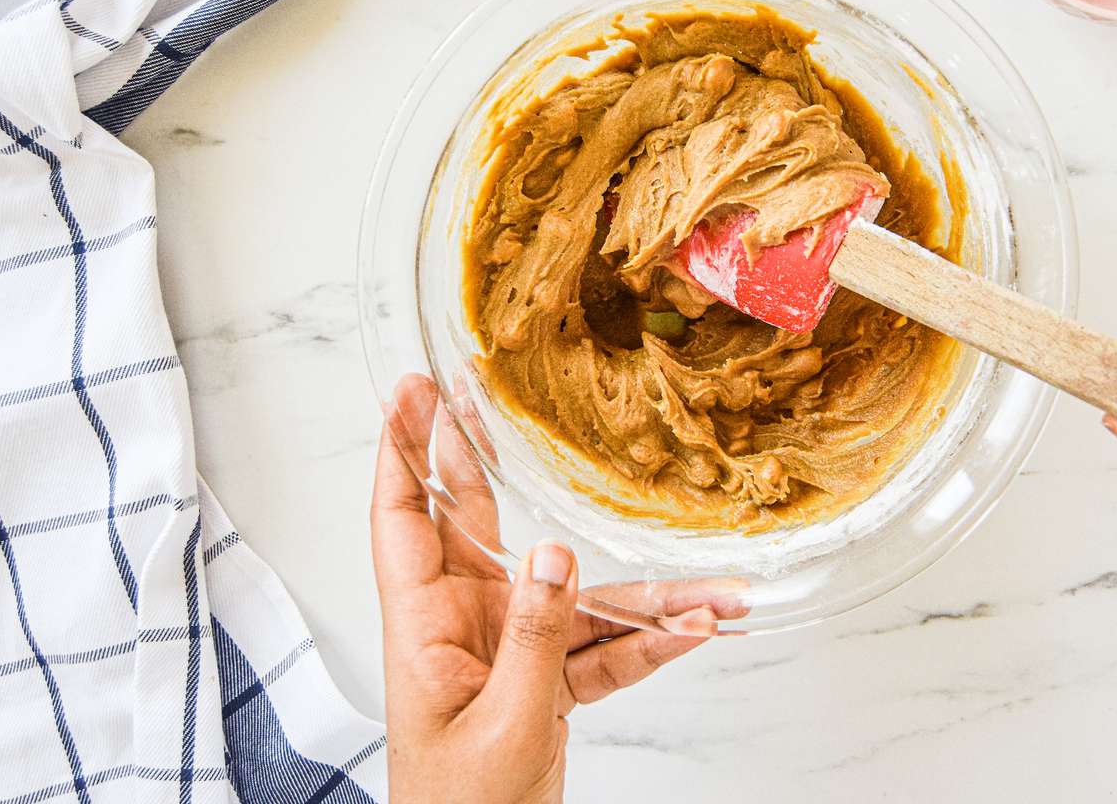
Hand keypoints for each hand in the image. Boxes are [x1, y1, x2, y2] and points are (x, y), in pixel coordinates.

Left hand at [372, 374, 735, 802]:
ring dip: (647, 599)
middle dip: (493, 461)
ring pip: (577, 599)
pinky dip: (652, 645)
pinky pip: (606, 649)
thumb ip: (534, 639)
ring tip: (712, 591)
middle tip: (499, 397)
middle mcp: (465, 624)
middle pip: (479, 524)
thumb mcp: (502, 727)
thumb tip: (554, 553)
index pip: (404, 519)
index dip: (404, 451)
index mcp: (427, 628)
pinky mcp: (548, 681)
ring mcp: (510, 649)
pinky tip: (698, 632)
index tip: (414, 390)